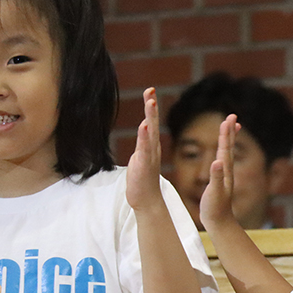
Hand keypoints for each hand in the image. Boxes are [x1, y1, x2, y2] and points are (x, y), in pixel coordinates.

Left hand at [126, 87, 163, 211]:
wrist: (148, 202)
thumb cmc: (142, 182)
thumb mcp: (140, 159)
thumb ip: (142, 145)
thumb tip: (144, 131)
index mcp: (150, 147)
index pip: (150, 123)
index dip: (150, 108)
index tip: (149, 92)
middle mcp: (152, 149)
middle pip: (152, 123)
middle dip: (151, 107)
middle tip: (150, 90)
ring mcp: (149, 156)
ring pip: (150, 132)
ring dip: (151, 116)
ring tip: (151, 101)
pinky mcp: (144, 165)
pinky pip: (145, 148)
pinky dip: (145, 136)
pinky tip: (145, 125)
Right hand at [198, 114, 239, 228]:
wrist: (220, 223)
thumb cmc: (215, 209)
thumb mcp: (214, 192)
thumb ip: (215, 177)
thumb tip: (217, 161)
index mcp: (224, 171)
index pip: (225, 147)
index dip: (226, 132)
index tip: (229, 117)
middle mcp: (226, 171)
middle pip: (227, 147)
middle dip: (229, 131)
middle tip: (232, 116)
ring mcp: (223, 176)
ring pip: (226, 153)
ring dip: (227, 140)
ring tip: (231, 128)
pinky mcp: (220, 181)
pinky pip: (221, 162)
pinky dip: (222, 153)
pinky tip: (221, 151)